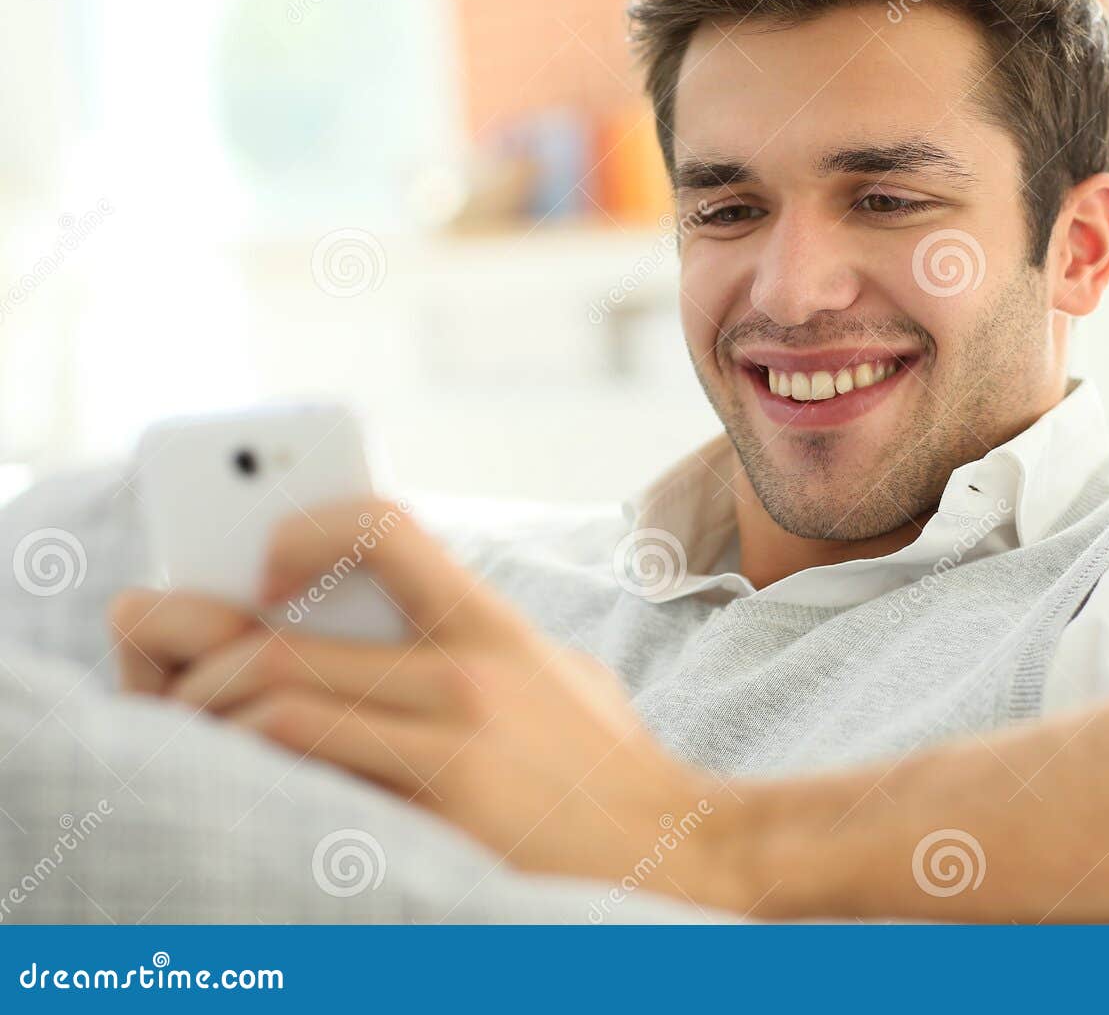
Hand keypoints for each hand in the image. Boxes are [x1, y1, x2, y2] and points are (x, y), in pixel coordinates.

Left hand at [108, 498, 750, 909]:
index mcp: (496, 627)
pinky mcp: (439, 815)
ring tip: (190, 727)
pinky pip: (309, 778)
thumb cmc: (610, 766)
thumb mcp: (558, 673)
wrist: (678, 847)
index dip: (304, 526)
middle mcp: (469, 674)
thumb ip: (478, 641)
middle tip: (163, 659)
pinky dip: (252, 771)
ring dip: (209, 718)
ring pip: (278, 707)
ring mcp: (452, 746)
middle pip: (286, 641)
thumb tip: (382, 623)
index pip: (384, 530)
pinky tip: (238, 781)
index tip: (263, 562)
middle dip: (194, 648)